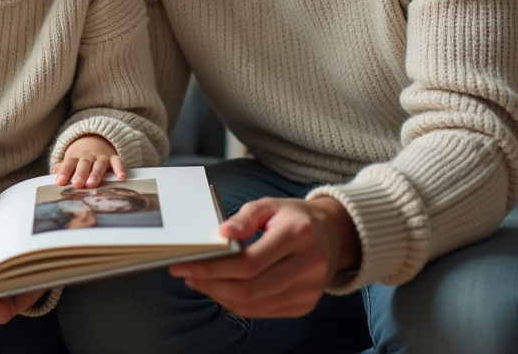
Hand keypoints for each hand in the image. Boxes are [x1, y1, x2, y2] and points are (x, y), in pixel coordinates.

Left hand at [53, 134, 125, 186]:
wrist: (95, 140)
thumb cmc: (80, 157)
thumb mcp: (71, 159)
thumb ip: (63, 167)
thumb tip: (54, 172)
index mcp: (76, 157)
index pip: (69, 163)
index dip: (64, 172)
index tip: (60, 181)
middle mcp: (88, 156)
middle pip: (84, 164)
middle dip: (80, 173)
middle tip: (77, 184)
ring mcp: (101, 156)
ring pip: (99, 164)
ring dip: (95, 173)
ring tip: (92, 184)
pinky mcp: (113, 157)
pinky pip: (117, 161)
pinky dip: (119, 168)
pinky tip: (121, 177)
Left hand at [168, 196, 360, 317]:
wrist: (332, 236)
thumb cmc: (293, 218)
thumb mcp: (269, 205)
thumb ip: (244, 217)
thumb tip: (221, 234)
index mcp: (299, 234)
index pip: (249, 262)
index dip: (213, 267)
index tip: (185, 264)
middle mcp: (308, 266)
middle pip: (249, 288)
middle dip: (211, 283)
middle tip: (187, 274)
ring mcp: (309, 290)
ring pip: (253, 304)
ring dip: (219, 295)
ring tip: (199, 281)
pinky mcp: (305, 305)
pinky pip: (262, 312)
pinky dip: (236, 303)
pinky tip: (220, 289)